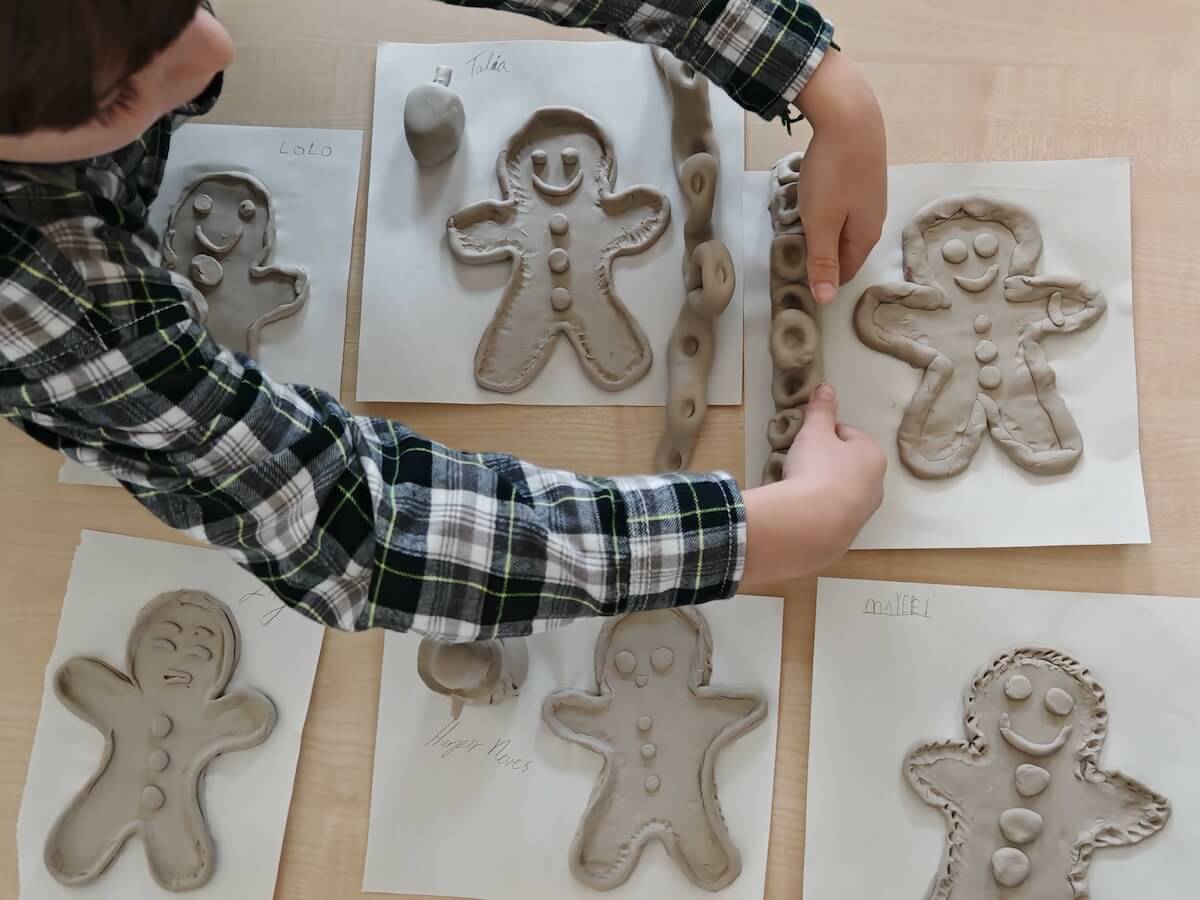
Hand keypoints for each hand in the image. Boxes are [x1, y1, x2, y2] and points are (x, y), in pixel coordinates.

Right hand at [740, 384, 885, 590]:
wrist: (810, 524)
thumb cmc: (816, 469)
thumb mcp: (814, 432)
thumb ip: (821, 409)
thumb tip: (826, 387)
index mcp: (872, 456)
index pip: (847, 434)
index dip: (823, 434)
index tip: (805, 440)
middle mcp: (875, 485)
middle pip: (845, 465)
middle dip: (823, 462)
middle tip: (799, 463)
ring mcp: (862, 514)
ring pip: (839, 491)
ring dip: (820, 487)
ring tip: (795, 487)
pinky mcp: (845, 536)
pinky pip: (829, 515)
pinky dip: (816, 510)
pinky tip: (798, 510)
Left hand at [793, 49, 886, 303]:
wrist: (851, 116)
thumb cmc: (834, 173)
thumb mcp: (821, 223)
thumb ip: (822, 261)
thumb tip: (826, 300)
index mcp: (865, 236)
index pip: (844, 272)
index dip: (820, 278)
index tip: (795, 274)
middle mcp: (873, 219)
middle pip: (843, 249)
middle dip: (819, 252)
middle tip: (791, 246)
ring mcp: (869, 195)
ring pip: (841, 224)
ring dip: (820, 228)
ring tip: (798, 219)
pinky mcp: (861, 175)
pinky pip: (841, 203)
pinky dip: (824, 205)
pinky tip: (812, 194)